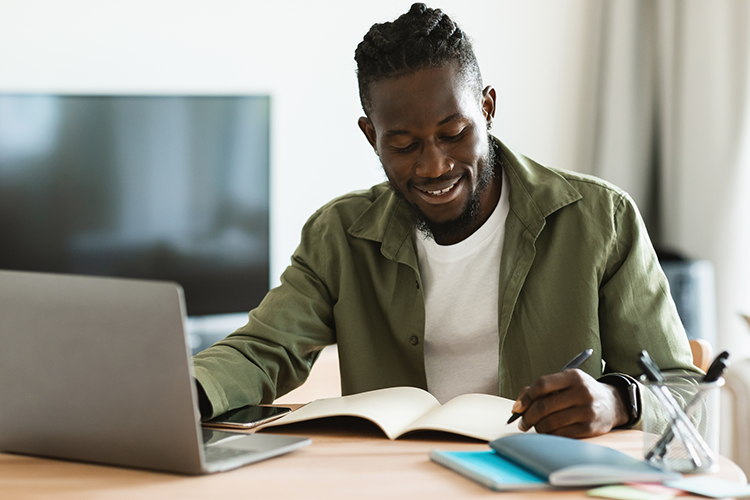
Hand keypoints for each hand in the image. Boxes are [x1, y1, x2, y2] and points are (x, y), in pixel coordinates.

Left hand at [511, 369, 628, 437]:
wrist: (612, 403)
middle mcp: (582, 392)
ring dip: (537, 427)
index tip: (516, 407)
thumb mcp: (564, 382)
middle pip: (544, 406)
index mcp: (573, 376)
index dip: (525, 397)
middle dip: (528, 417)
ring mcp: (587, 410)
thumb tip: (518, 405)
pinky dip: (550, 435)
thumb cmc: (579, 392)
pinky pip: (561, 434)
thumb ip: (541, 389)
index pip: (542, 384)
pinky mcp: (590, 428)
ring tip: (536, 427)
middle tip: (522, 423)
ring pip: (550, 423)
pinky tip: (548, 432)